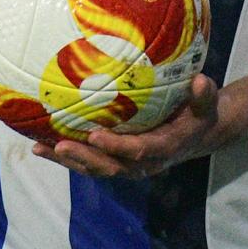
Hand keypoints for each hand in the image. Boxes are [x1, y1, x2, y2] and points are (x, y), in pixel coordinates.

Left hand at [33, 75, 223, 178]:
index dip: (117, 146)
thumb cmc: (199, 113)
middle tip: (60, 146)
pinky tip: (42, 147)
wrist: (200, 133)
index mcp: (165, 148)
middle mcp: (145, 163)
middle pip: (111, 166)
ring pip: (96, 168)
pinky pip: (91, 163)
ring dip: (69, 161)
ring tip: (41, 148)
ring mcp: (129, 165)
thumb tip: (200, 81)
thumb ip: (203, 95)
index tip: (96, 135)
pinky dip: (67, 157)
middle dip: (84, 157)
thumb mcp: (206, 103)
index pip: (139, 151)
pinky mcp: (118, 161)